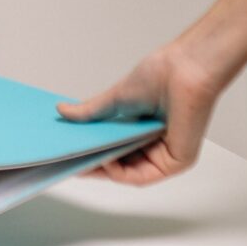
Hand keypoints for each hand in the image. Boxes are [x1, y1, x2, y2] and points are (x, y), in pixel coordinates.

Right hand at [56, 43, 221, 184]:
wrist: (184, 69)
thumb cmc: (160, 76)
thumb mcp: (115, 98)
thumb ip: (90, 111)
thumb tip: (62, 111)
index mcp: (143, 129)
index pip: (115, 150)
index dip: (92, 154)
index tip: (69, 154)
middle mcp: (156, 144)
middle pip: (121, 165)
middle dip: (94, 166)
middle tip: (69, 163)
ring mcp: (166, 154)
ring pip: (130, 173)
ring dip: (104, 171)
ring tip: (82, 161)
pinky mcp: (176, 161)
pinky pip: (143, 176)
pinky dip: (121, 173)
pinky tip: (105, 160)